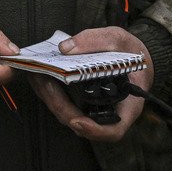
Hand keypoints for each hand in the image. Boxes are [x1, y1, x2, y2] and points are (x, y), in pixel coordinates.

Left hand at [29, 27, 152, 142]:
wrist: (134, 54)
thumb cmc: (132, 51)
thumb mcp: (118, 39)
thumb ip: (95, 40)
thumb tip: (66, 48)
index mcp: (128, 104)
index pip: (114, 130)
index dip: (95, 131)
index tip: (78, 122)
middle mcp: (110, 112)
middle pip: (83, 123)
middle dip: (60, 106)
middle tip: (44, 83)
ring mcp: (95, 109)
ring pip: (70, 115)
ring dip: (51, 99)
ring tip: (37, 76)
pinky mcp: (83, 102)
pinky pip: (66, 104)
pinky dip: (51, 93)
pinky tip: (41, 76)